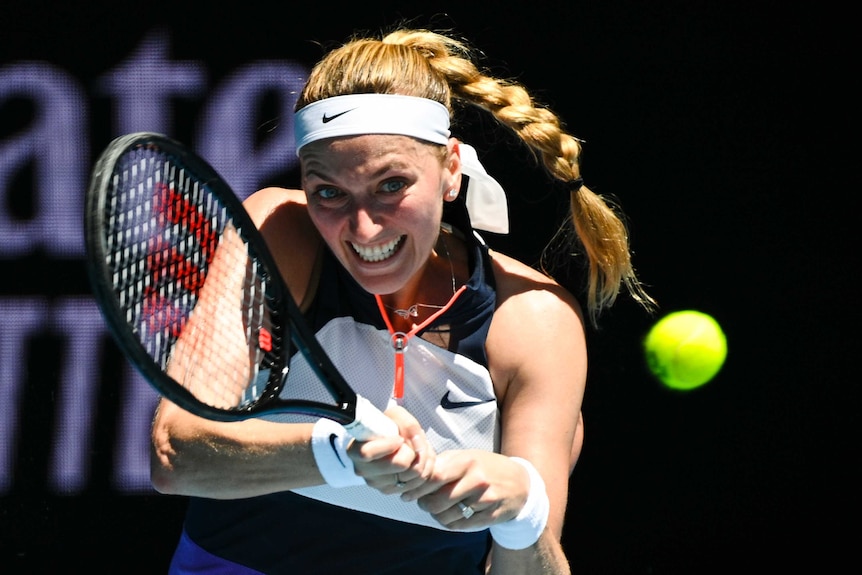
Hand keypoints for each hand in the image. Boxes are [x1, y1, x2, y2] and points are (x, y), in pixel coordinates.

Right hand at [347, 405, 435, 494]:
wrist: (387, 441)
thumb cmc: (388, 428)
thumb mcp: (396, 416)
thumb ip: (408, 425)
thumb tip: (417, 444)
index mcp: (355, 450)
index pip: (367, 453)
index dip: (388, 445)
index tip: (399, 438)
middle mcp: (363, 470)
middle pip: (399, 464)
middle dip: (412, 450)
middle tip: (410, 443)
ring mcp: (377, 484)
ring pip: (414, 474)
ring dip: (423, 459)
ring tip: (417, 449)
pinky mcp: (391, 491)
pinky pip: (418, 482)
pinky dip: (424, 470)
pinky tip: (417, 460)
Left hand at [402, 450, 529, 528]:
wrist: (519, 482)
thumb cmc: (485, 467)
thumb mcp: (466, 456)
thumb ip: (443, 463)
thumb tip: (415, 474)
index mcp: (467, 461)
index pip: (434, 477)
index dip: (417, 487)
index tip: (408, 492)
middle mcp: (477, 480)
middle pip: (437, 500)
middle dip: (424, 504)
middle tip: (423, 502)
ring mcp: (485, 499)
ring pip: (447, 516)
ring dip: (436, 515)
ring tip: (437, 508)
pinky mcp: (490, 516)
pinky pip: (460, 526)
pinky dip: (449, 523)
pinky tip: (451, 515)